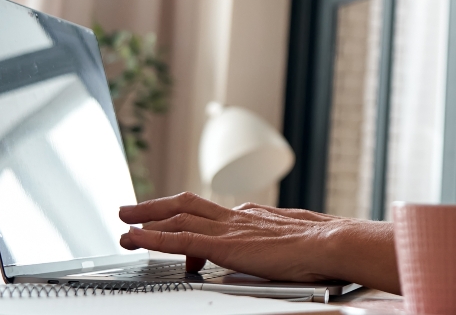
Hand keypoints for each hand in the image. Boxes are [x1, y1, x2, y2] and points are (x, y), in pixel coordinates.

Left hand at [118, 192, 353, 281]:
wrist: (332, 243)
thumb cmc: (325, 247)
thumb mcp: (299, 241)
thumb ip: (281, 243)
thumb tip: (282, 250)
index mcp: (255, 216)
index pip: (213, 214)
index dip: (188, 216)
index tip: (173, 220)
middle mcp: (238, 217)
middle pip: (187, 205)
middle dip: (157, 206)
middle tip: (131, 208)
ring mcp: (229, 229)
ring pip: (177, 219)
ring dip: (146, 220)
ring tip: (124, 223)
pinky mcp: (224, 246)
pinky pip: (180, 240)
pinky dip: (153, 238)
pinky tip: (135, 238)